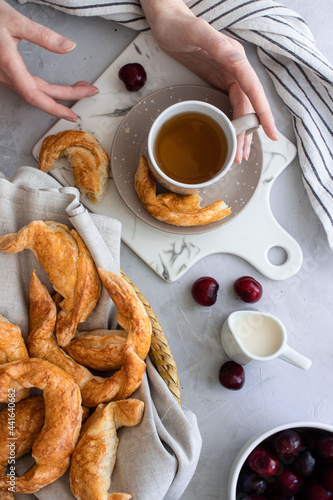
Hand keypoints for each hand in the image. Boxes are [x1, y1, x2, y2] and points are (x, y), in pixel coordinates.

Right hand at [0, 0, 98, 120]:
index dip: (54, 108)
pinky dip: (47, 88)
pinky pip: (29, 86)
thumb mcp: (14, 20)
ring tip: (80, 87)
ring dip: (59, 93)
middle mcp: (6, 75)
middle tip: (90, 90)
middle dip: (68, 95)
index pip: (35, 95)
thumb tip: (68, 47)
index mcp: (8, 65)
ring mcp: (5, 75)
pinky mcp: (6, 71)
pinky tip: (58, 87)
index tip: (71, 115)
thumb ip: (42, 35)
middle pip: (41, 94)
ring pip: (36, 90)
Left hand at [140, 0, 277, 162]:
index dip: (262, 113)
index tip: (270, 133)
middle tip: (242, 155)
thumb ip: (217, 45)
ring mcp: (228, 75)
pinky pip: (231, 105)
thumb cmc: (179, 26)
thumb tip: (237, 59)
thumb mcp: (196, 34)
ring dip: (241, 131)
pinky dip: (233, 122)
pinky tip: (232, 134)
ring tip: (239, 153)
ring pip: (241, 109)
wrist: (167, 21)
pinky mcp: (219, 80)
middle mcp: (235, 68)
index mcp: (234, 59)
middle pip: (247, 106)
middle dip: (247, 132)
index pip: (253, 90)